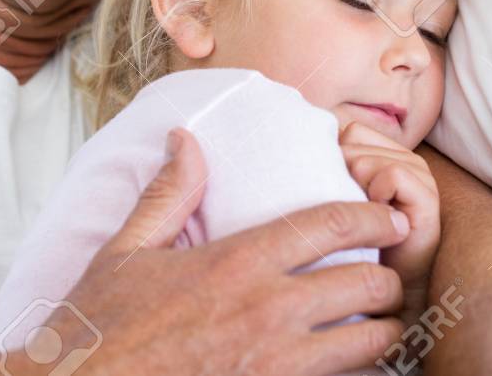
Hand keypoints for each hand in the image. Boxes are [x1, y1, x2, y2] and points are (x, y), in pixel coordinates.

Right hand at [0, 128, 413, 375]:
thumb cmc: (101, 327)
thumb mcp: (127, 250)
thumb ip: (168, 193)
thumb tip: (185, 139)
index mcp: (238, 262)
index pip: (329, 225)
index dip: (371, 217)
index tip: (390, 216)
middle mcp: (268, 310)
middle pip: (365, 285)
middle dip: (388, 280)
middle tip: (389, 277)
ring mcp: (277, 363)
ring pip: (366, 344)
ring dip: (381, 331)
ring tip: (381, 324)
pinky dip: (352, 371)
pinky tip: (344, 364)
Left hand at [339, 122, 440, 323]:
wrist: (379, 295)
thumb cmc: (350, 246)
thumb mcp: (334, 197)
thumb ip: (327, 165)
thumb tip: (296, 143)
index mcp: (387, 152)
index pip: (350, 131)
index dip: (336, 161)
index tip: (339, 196)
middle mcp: (407, 158)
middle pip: (355, 143)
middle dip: (344, 177)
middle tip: (354, 213)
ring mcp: (421, 177)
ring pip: (368, 160)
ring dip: (357, 192)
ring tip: (366, 220)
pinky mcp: (428, 198)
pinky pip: (392, 176)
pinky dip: (379, 198)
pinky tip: (380, 222)